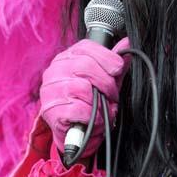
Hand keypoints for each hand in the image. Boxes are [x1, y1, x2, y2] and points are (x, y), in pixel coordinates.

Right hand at [39, 37, 130, 157]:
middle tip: (112, 95)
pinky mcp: (50, 110)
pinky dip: (92, 117)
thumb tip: (126, 43)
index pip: (86, 47)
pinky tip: (94, 120)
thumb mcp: (104, 80)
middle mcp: (55, 71)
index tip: (117, 69)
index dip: (106, 57)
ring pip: (82, 88)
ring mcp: (50, 90)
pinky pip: (78, 109)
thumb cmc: (89, 103)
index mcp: (66, 58)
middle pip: (85, 66)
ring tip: (103, 110)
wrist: (76, 133)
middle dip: (106, 82)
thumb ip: (114, 63)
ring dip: (100, 103)